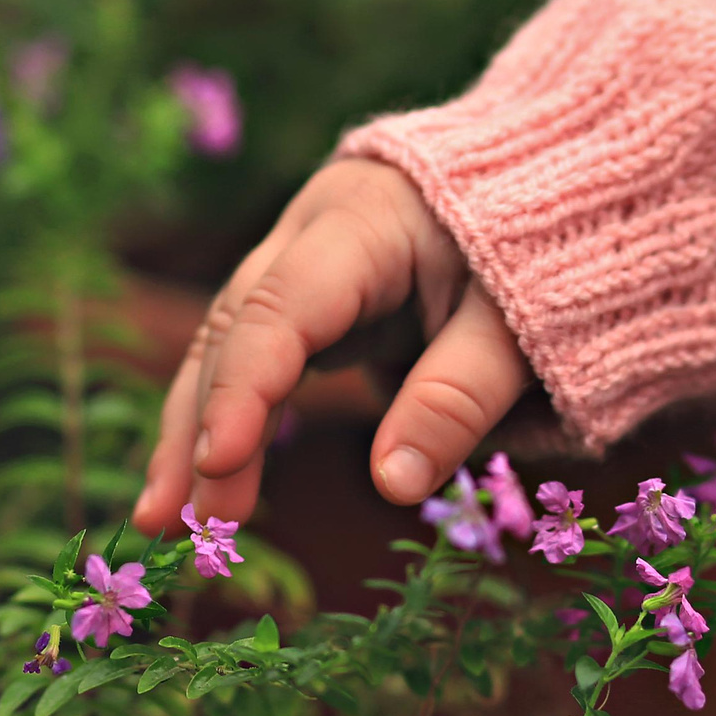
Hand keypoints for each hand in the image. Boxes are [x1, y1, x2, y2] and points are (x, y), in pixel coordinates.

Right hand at [131, 158, 532, 535]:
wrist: (552, 188)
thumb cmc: (545, 251)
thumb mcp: (522, 325)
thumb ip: (459, 396)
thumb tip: (393, 486)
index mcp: (359, 221)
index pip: (282, 308)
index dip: (245, 388)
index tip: (218, 463)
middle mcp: (308, 237)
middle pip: (236, 332)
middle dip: (206, 428)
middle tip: (187, 527)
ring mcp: (300, 271)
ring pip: (226, 351)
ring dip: (194, 436)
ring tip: (163, 525)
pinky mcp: (308, 310)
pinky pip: (253, 366)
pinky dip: (229, 426)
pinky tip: (201, 490)